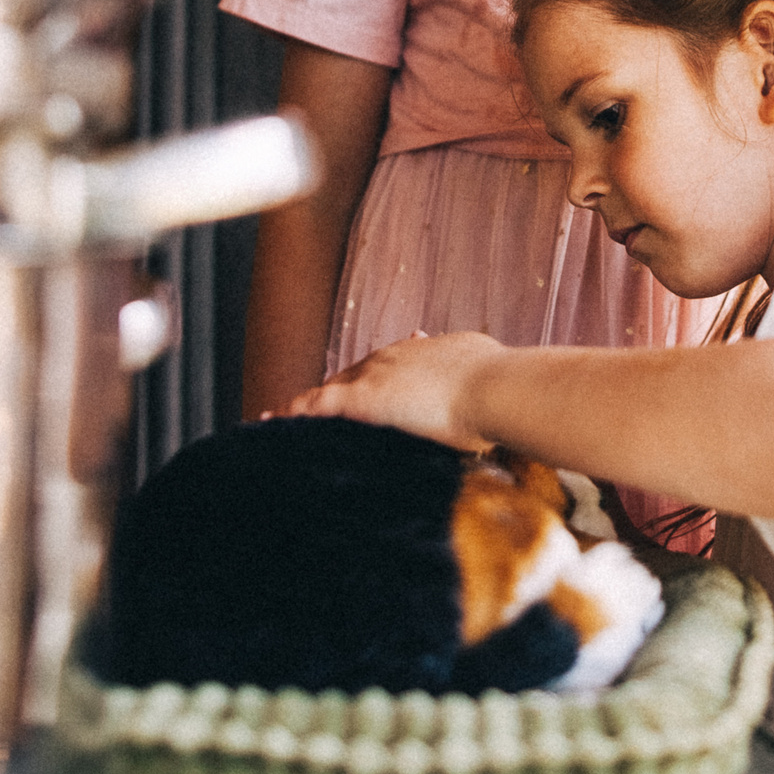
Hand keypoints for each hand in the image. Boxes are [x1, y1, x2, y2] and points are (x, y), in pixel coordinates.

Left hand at [274, 331, 503, 450]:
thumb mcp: (489, 372)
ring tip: (293, 417)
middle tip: (328, 409)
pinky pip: (316, 406)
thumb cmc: (501, 386)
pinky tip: (272, 421)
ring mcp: (377, 375)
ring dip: (315, 403)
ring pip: (334, 388)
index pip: (390, 365)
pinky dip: (294, 412)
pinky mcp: (362, 399)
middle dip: (344, 390)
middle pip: (358, 373)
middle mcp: (395, 356)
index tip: (375, 385)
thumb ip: (480, 376)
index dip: (378, 378)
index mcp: (424, 352)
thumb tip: (493, 382)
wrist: (494, 388)